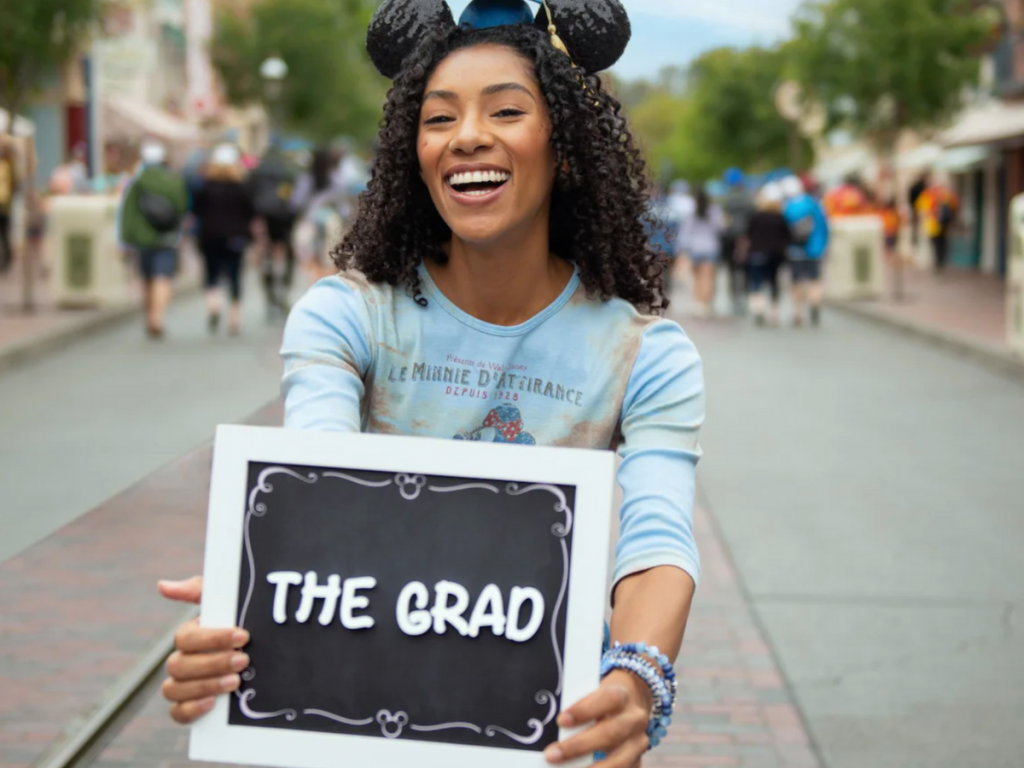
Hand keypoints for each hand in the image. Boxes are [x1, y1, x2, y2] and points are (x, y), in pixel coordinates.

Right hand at [157, 576, 249, 723]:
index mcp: (188, 636)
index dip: (213, 638)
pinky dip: (191, 709)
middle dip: (213, 663)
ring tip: (235, 681)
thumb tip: (162, 585)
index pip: (186, 638)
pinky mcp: (188, 707)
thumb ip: (198, 590)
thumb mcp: (224, 602)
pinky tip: (213, 703)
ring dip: (205, 685)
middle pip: (179, 665)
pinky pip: (177, 713)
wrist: (262, 650)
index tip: (242, 636)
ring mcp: (182, 685)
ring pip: (174, 689)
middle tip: (243, 660)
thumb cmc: (238, 622)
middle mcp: (180, 661)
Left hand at [544, 670, 652, 767]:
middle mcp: (634, 719)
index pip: (606, 699)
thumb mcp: (592, 694)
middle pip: (610, 733)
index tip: (561, 721)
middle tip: (552, 755)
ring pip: (619, 761)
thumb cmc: (601, 700)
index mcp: (621, 695)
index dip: (584, 710)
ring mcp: (638, 742)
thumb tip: (548, 729)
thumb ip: (577, 708)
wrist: (630, 704)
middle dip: (578, 746)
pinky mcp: (637, 761)